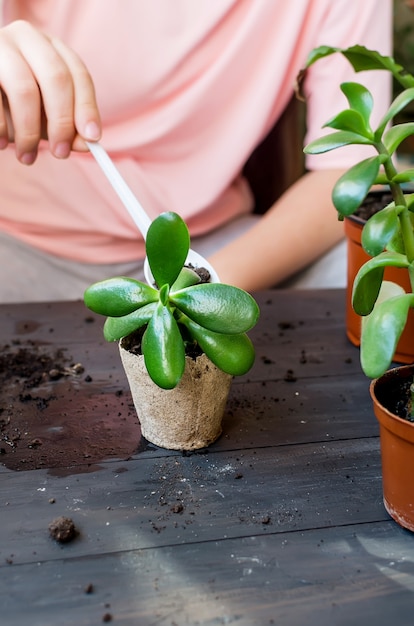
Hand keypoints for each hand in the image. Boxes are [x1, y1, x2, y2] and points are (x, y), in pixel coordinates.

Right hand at [0, 20, 100, 163]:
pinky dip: (2, 128)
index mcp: (51, 47)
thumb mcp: (45, 116)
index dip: (87, 108)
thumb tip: (87, 144)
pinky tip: (2, 144)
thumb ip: (68, 128)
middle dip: (62, 122)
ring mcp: (0, 45)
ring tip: (27, 156)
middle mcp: (27, 37)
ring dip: (30, 132)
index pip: (78, 74)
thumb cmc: (15, 105)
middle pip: (56, 78)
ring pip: (25, 90)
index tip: (92, 139)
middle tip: (60, 153)